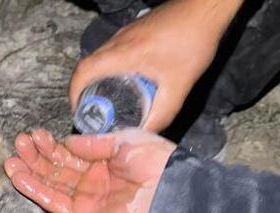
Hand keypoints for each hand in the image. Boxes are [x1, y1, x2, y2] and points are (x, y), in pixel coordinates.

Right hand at [6, 128, 174, 212]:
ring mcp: (87, 200)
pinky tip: (20, 178)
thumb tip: (67, 142)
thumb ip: (92, 143)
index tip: (33, 135)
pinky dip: (36, 192)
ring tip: (10, 161)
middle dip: (35, 157)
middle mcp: (92, 181)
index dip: (50, 146)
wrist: (171, 193)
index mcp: (103, 162)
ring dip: (30, 175)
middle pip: (56, 170)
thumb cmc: (156, 163)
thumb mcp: (123, 140)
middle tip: (18, 144)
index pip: (68, 154)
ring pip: (51, 187)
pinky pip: (55, 204)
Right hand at [69, 0, 242, 131]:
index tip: (78, 110)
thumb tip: (147, 133)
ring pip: (99, 59)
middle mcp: (118, 42)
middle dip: (83, 90)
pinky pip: (111, 54)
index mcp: (124, 54)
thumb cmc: (193, 40)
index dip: (74, 92)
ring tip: (106, 101)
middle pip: (87, 66)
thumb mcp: (179, 85)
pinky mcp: (133, 32)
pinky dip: (110, 70)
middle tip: (92, 111)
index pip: (84, 71)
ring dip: (97, 80)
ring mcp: (124, 34)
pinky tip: (125, 83)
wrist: (204, 10)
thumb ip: (164, 113)